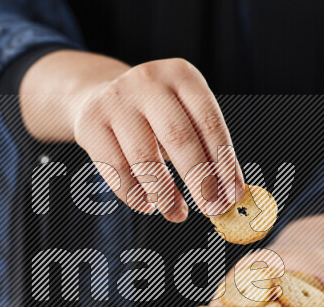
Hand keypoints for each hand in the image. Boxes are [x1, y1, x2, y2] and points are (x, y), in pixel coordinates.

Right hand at [20, 52, 244, 221]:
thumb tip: (229, 195)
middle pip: (178, 138)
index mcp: (182, 75)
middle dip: (200, 180)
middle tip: (213, 210)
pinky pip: (116, 169)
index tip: (233, 195)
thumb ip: (207, 149)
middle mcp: (148, 81)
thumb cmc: (155, 116)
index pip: (209, 122)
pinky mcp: (90, 123)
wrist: (97, 97)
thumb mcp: (184, 117)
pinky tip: (148, 206)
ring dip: (165, 195)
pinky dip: (135, 194)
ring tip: (177, 214)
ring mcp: (116, 100)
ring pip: (145, 158)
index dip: (223, 162)